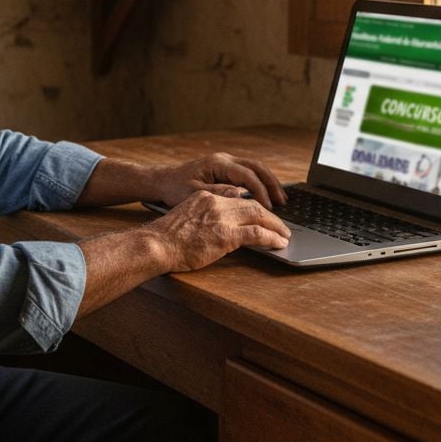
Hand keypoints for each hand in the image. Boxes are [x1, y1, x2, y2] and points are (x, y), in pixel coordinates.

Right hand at [150, 191, 290, 272]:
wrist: (156, 245)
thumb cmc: (166, 238)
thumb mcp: (186, 217)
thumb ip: (204, 215)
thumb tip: (217, 224)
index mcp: (205, 196)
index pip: (237, 196)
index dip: (253, 206)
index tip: (262, 213)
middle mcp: (216, 202)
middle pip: (252, 204)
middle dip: (270, 215)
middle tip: (281, 225)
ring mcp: (222, 218)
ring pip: (259, 215)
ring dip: (276, 226)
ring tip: (285, 235)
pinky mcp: (226, 235)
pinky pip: (257, 233)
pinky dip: (272, 238)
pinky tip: (279, 243)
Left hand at [152, 152, 288, 208]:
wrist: (162, 181)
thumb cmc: (174, 188)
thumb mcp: (193, 193)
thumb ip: (217, 193)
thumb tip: (240, 195)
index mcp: (218, 164)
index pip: (247, 175)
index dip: (260, 191)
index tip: (268, 208)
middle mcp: (224, 160)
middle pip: (257, 167)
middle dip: (272, 184)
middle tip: (283, 202)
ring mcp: (226, 163)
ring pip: (255, 169)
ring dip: (269, 183)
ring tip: (280, 200)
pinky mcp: (225, 170)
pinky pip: (248, 174)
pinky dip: (260, 184)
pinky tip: (266, 197)